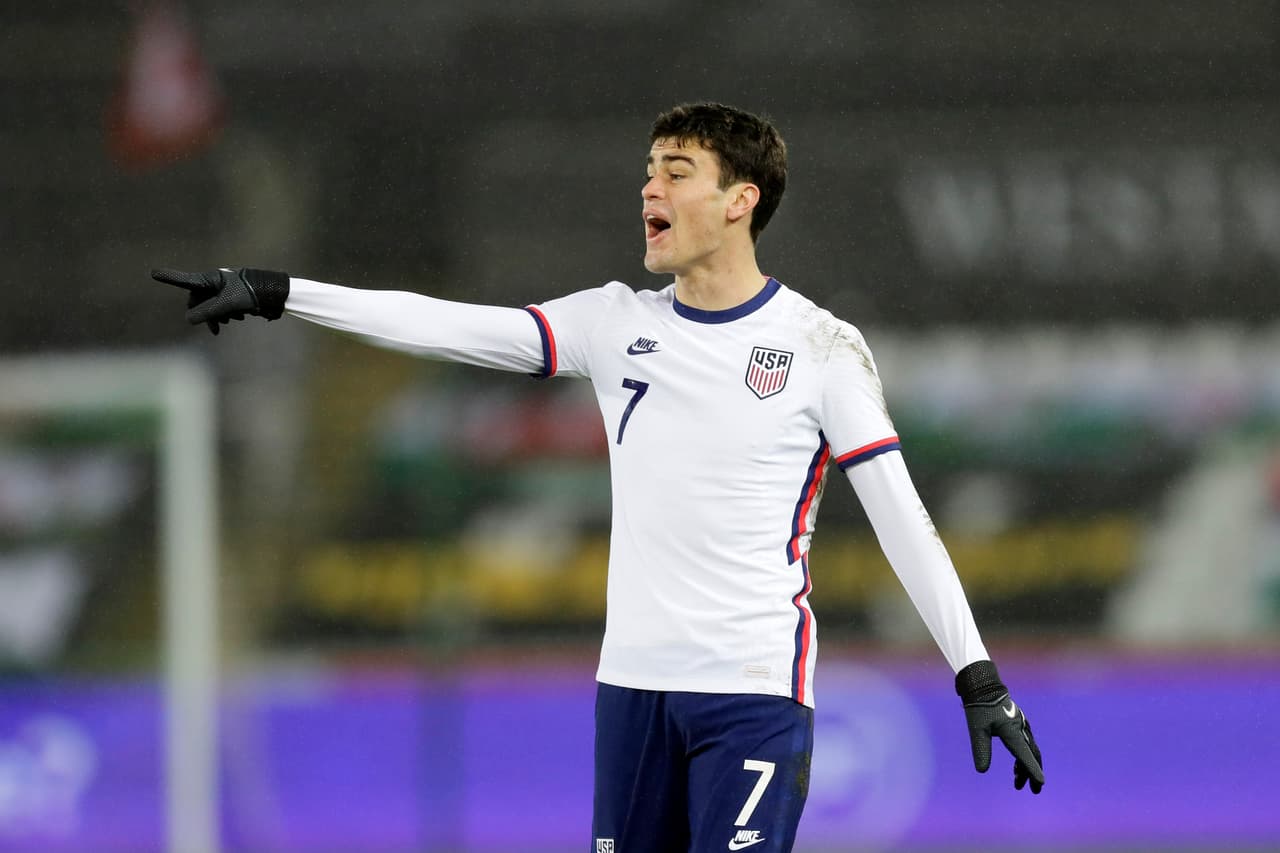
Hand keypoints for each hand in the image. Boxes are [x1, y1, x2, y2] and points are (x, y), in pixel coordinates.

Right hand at [152, 267, 288, 334]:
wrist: (276, 294)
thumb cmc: (252, 294)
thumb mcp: (228, 304)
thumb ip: (208, 312)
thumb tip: (188, 319)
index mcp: (212, 279)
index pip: (186, 281)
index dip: (170, 278)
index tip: (154, 273)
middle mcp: (216, 283)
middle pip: (198, 300)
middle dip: (205, 314)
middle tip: (216, 327)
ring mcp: (224, 291)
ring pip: (211, 307)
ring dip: (218, 316)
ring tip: (234, 319)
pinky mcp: (233, 298)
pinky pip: (221, 309)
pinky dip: (226, 316)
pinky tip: (238, 318)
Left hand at [955, 660, 1043, 793]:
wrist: (983, 686)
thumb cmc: (979, 707)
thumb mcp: (977, 729)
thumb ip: (981, 749)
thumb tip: (982, 771)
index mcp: (1013, 730)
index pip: (1025, 754)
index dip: (1032, 769)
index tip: (1040, 782)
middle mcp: (1021, 728)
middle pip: (1032, 754)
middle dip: (1033, 773)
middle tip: (1034, 790)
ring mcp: (1022, 726)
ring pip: (1030, 750)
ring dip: (1026, 766)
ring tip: (1017, 783)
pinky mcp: (1018, 724)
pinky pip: (1025, 744)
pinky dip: (1023, 757)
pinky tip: (1016, 767)